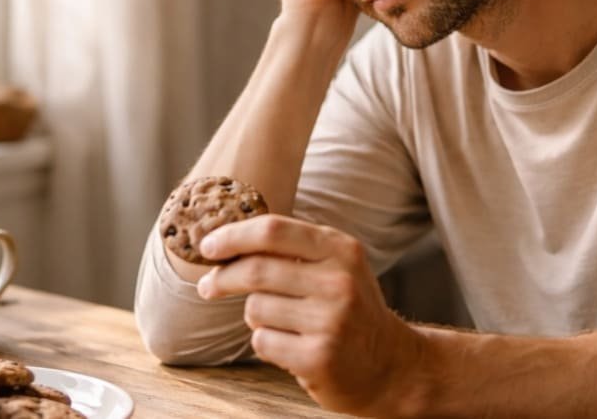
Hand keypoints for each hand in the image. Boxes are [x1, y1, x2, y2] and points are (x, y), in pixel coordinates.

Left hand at [197, 215, 425, 415]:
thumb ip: (292, 249)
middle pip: (256, 269)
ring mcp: (331, 321)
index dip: (232, 236)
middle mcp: (339, 281)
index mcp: (341, 249)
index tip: (207, 246)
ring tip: (282, 323)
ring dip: (255, 317)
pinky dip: (266, 343)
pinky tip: (292, 346)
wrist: (390, 364)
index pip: (273, 231)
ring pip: (255, 309)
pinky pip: (262, 341)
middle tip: (208, 286)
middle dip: (222, 278)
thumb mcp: (335, 266)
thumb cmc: (349, 308)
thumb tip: (224, 240)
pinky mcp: (319, 357)